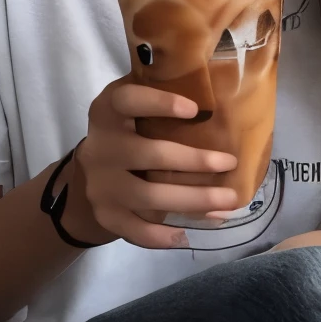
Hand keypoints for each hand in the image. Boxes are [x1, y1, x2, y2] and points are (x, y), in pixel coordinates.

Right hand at [69, 77, 240, 249]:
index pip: (128, 100)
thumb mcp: (133, 105)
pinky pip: (135, 229)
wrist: (90, 170)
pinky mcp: (106, 214)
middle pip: (148, 154)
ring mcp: (101, 184)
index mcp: (108, 110)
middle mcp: (101, 146)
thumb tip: (219, 86)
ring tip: (229, 202)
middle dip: (194, 161)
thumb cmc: (128, 128)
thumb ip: (160, 94)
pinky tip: (189, 234)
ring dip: (192, 200)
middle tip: (230, 163)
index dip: (159, 103)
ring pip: (148, 196)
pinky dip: (162, 235)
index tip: (194, 109)